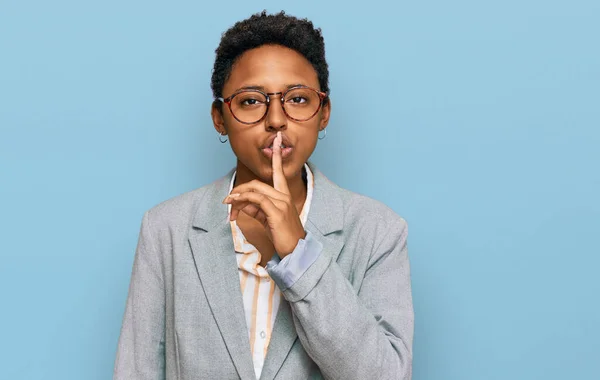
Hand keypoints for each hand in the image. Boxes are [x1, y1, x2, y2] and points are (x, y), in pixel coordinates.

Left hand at [223, 131, 305, 255]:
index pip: (279, 171)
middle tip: (227, 201)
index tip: (277, 140)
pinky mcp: (277, 212)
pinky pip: (257, 199)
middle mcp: (284, 196)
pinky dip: (243, 200)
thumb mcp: (267, 219)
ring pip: (254, 190)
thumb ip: (255, 208)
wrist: (296, 251)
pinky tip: (235, 206)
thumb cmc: (283, 236)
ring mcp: (282, 203)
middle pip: (257, 184)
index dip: (277, 155)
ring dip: (237, 196)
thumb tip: (241, 203)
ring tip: (228, 205)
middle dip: (239, 190)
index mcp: (284, 196)